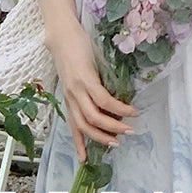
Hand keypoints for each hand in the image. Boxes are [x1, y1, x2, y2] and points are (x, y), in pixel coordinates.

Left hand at [47, 22, 138, 162]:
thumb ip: (87, 87)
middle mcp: (71, 97)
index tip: (85, 160)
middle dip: (103, 138)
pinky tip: (130, 110)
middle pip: (85, 126)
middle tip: (119, 144)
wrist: (61, 32)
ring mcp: (77, 88)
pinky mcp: (86, 78)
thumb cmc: (72, 50)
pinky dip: (118, 107)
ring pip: (94, 116)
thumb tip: (109, 98)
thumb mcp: (77, 74)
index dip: (79, 144)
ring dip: (113, 126)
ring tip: (129, 129)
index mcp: (70, 98)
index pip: (73, 126)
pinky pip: (103, 99)